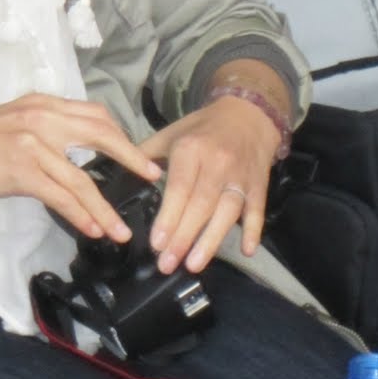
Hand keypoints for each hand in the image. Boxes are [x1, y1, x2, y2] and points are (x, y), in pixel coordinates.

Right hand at [0, 93, 161, 242]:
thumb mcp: (8, 125)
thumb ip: (40, 133)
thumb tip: (68, 158)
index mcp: (40, 104)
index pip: (94, 114)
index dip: (121, 136)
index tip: (139, 155)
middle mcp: (41, 116)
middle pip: (101, 134)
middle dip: (132, 159)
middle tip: (152, 179)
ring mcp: (32, 142)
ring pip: (83, 178)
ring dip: (106, 207)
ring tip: (121, 230)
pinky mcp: (21, 169)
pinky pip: (62, 196)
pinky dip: (82, 214)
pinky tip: (93, 229)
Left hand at [140, 94, 281, 274]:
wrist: (249, 114)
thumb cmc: (203, 129)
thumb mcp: (172, 134)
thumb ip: (146, 155)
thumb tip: (118, 173)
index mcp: (191, 149)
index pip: (179, 187)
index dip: (169, 216)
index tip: (156, 242)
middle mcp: (218, 163)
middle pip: (201, 204)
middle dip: (183, 237)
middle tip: (166, 264)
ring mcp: (240, 176)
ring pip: (227, 211)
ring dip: (211, 240)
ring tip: (194, 264)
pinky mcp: (259, 185)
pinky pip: (257, 210)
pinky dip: (253, 230)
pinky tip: (246, 250)